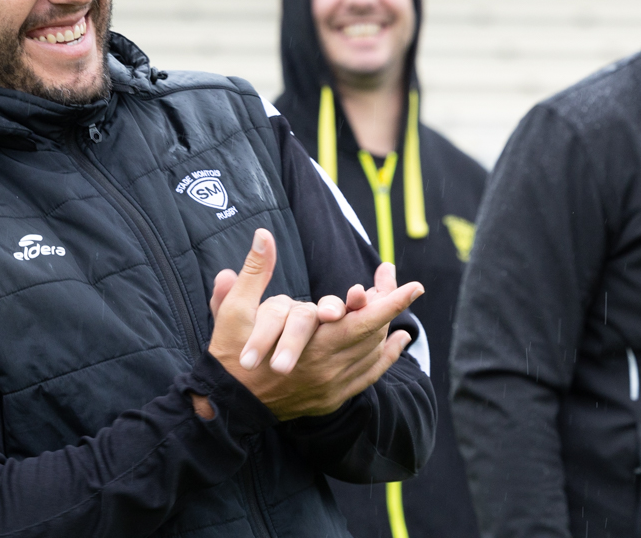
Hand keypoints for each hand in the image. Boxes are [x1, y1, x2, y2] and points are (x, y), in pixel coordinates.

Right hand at [206, 229, 422, 420]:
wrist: (226, 405)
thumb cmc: (230, 354)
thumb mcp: (235, 309)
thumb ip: (256, 271)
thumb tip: (264, 235)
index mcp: (309, 343)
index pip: (362, 320)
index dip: (390, 302)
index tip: (413, 285)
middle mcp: (327, 366)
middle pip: (373, 333)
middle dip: (391, 306)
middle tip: (406, 285)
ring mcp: (332, 385)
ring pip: (373, 352)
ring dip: (386, 327)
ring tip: (393, 303)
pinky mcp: (332, 397)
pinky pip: (369, 376)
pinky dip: (387, 356)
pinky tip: (398, 340)